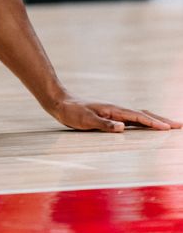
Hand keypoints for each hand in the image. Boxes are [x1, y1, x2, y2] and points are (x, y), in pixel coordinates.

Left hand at [52, 97, 181, 132]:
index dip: (153, 124)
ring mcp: (115, 112)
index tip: (168, 128)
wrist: (62, 103)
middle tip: (179, 126)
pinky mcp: (111, 115)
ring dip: (155, 120)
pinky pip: (133, 119)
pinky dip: (144, 121)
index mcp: (114, 110)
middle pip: (144, 114)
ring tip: (169, 126)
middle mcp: (117, 110)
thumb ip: (104, 124)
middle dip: (161, 120)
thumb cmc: (72, 112)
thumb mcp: (85, 120)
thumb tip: (123, 128)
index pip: (138, 117)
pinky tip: (147, 125)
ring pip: (140, 116)